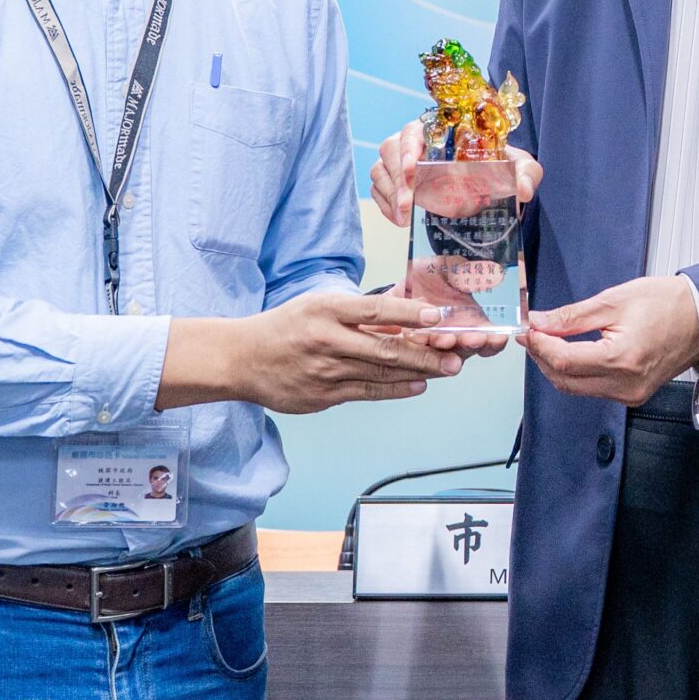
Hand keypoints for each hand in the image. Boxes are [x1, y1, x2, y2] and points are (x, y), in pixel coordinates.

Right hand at [161, 292, 458, 414]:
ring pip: (380, 373)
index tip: (436, 316)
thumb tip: (404, 312)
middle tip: (455, 356)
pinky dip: (395, 389)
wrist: (242, 358)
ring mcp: (325, 371)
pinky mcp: (323, 396)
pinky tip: (416, 386)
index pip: (374, 310)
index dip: (408, 314)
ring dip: (417, 373)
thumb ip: (357, 310)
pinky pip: (367, 392)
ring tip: (445, 370)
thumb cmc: (286, 325)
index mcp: (325, 310)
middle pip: (384, 348)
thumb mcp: (318, 303)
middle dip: (424, 354)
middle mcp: (326, 340)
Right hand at [369, 120, 541, 224]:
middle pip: (390, 150)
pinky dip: (385, 206)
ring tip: (405, 216)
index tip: (413, 168)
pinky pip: (378, 191)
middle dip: (396, 177)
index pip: (412, 130)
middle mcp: (416, 144)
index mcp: (440, 131)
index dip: (408, 147)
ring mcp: (401, 164)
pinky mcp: (394, 185)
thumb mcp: (520, 167)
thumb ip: (527, 173)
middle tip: (409, 203)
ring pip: (380, 170)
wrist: (491, 188)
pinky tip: (401, 220)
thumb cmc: (501, 169)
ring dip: (390, 193)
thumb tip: (525, 190)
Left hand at [518, 277, 698, 405]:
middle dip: (543, 357)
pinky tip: (571, 353)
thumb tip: (540, 322)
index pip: (563, 360)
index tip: (529, 329)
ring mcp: (629, 395)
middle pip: (564, 380)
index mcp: (621, 359)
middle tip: (534, 333)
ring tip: (550, 340)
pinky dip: (576, 373)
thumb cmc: (669, 304)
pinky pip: (593, 389)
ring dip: (557, 366)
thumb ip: (572, 316)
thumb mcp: (614, 301)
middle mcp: (625, 385)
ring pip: (576, 388)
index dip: (539, 345)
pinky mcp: (632, 395)